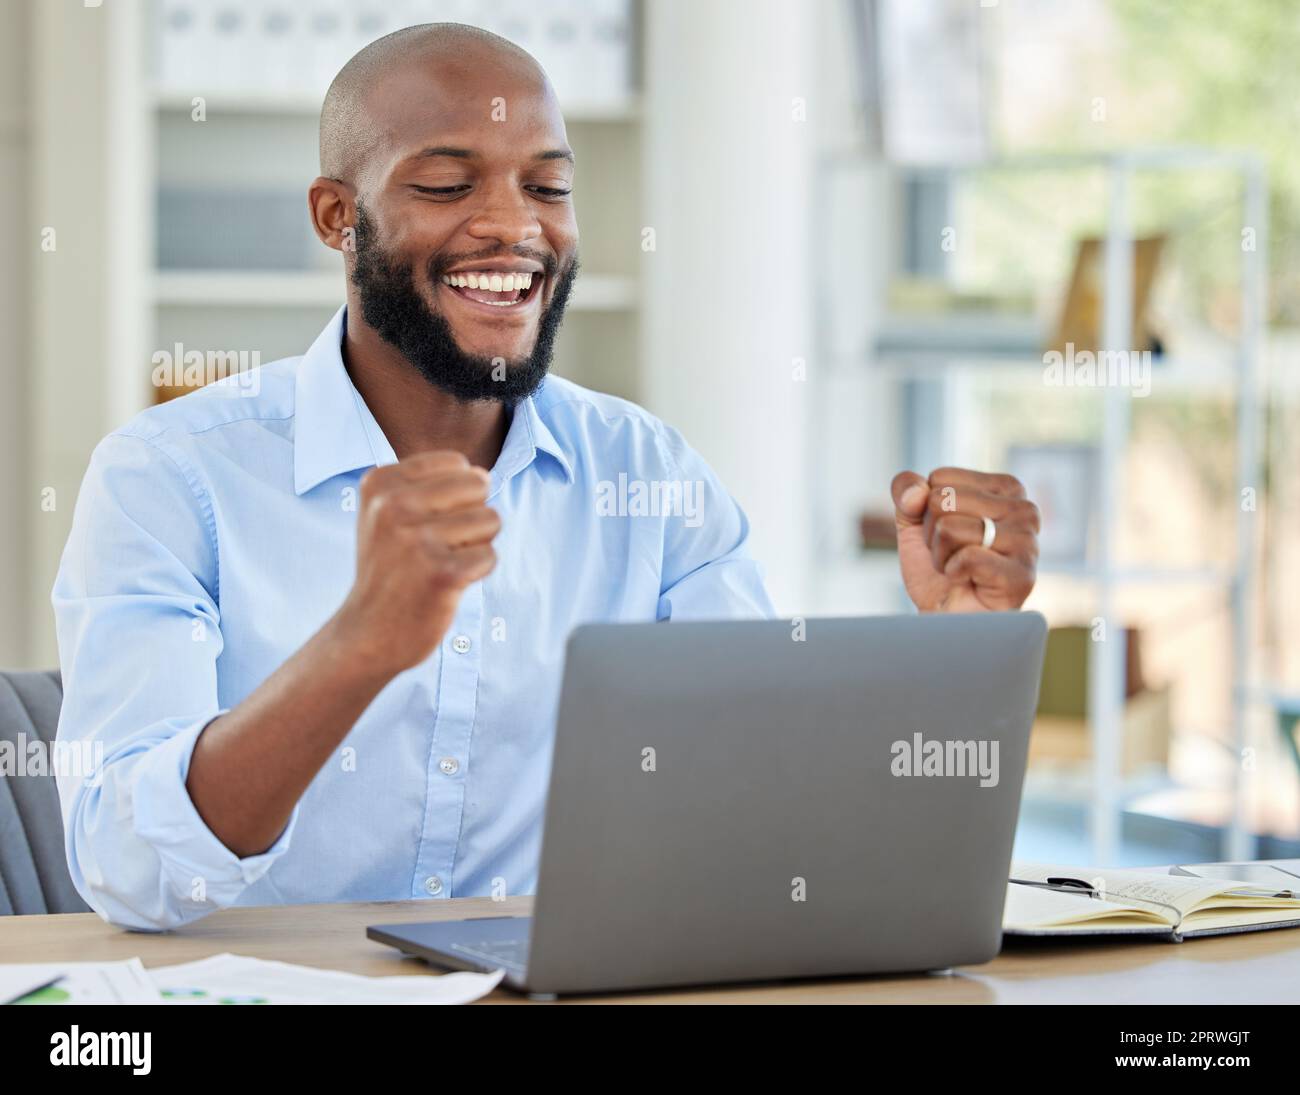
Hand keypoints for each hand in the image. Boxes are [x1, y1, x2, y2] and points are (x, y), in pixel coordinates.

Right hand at [334, 451, 499, 674]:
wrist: (367, 633)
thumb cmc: (390, 568)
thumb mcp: (388, 512)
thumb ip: (430, 484)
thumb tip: (486, 476)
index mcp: (380, 482)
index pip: (457, 463)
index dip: (456, 495)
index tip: (424, 524)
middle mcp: (393, 506)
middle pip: (478, 485)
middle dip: (472, 516)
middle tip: (438, 546)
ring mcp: (416, 540)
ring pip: (490, 519)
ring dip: (475, 545)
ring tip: (439, 564)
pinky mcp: (441, 573)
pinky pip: (490, 555)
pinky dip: (476, 572)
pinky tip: (446, 585)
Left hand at [890, 467, 1038, 612]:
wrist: (945, 620)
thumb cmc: (938, 569)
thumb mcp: (912, 521)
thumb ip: (906, 490)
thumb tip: (918, 491)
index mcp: (1005, 487)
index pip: (941, 478)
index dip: (928, 511)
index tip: (946, 534)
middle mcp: (1024, 509)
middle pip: (943, 500)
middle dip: (933, 534)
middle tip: (952, 555)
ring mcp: (1028, 542)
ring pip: (950, 527)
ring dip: (941, 556)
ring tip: (960, 571)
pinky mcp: (1022, 576)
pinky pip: (966, 557)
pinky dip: (953, 572)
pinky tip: (968, 583)